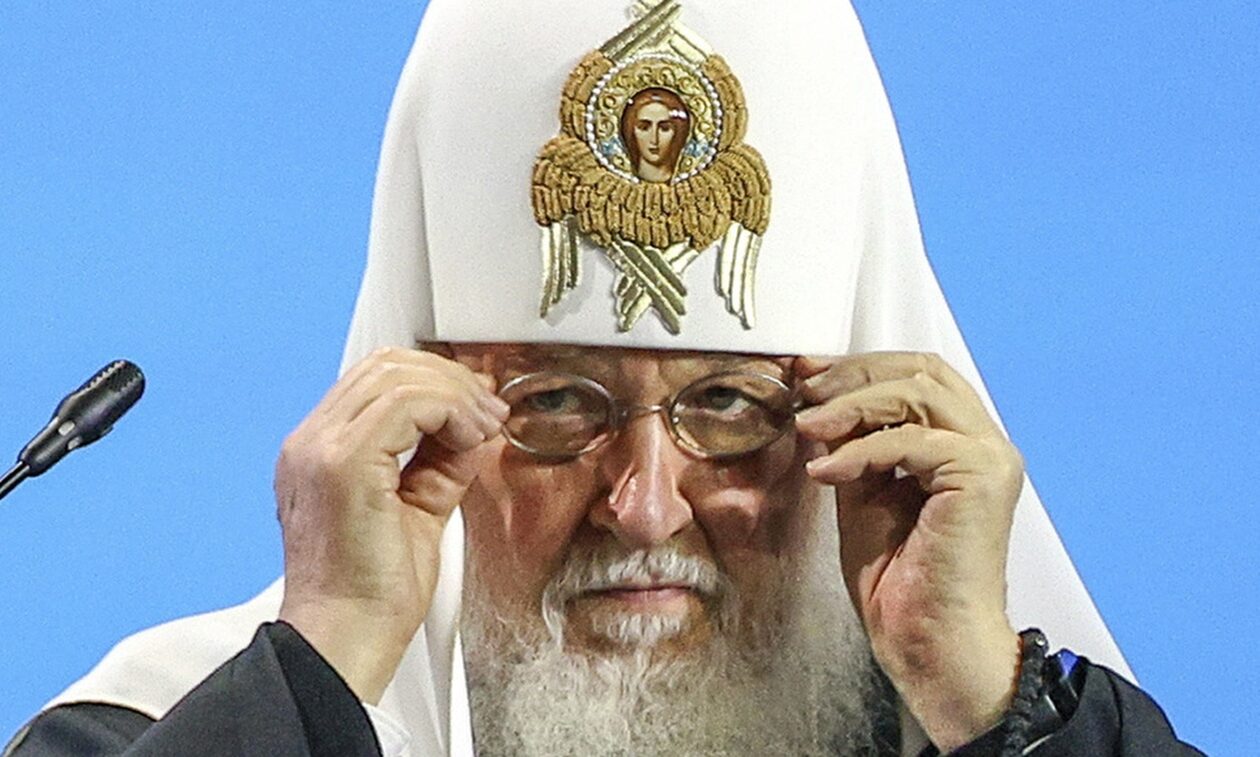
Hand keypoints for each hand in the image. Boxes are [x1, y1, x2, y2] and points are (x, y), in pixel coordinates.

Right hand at [275, 347, 508, 702]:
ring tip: (485, 427)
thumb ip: (439, 461)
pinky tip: (470, 438)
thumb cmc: (374, 593)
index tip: (478, 406)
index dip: (436, 381)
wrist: (348, 638)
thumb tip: (471, 426)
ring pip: (396, 376)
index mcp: (318, 452)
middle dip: (450, 380)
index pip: (375, 380)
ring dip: (456, 395)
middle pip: (385, 366)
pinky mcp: (342, 463)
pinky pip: (405, 403)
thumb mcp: (418, 507)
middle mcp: (310, 443)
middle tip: (489, 411)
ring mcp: (320, 449)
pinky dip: (450, 410)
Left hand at [794, 352, 1023, 750]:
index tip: (808, 374)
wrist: (927, 641)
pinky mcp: (982, 476)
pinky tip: (825, 472)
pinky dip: (860, 450)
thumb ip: (853, 445)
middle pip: (922, 370)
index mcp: (962, 444)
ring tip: (807, 427)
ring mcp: (990, 458)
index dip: (861, 367)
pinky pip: (910, 440)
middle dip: (856, 373)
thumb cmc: (899, 582)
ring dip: (852, 405)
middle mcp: (985, 443)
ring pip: (917, 394)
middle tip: (805, 389)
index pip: (918, 376)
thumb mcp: (862, 493)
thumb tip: (818, 401)